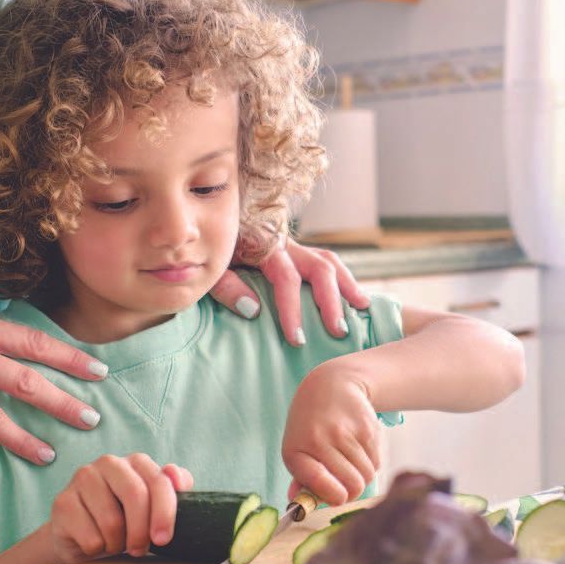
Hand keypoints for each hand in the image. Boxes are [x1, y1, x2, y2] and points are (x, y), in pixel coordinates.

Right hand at [48, 454, 193, 563]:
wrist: (84, 538)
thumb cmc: (127, 520)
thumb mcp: (155, 507)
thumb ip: (173, 489)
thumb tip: (178, 477)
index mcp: (136, 461)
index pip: (158, 482)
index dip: (165, 513)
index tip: (163, 539)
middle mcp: (109, 463)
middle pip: (135, 496)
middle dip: (141, 531)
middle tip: (140, 550)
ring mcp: (82, 478)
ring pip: (111, 521)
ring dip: (118, 543)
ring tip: (116, 543)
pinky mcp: (62, 502)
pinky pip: (90, 536)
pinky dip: (97, 549)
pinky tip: (95, 543)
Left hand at [209, 237, 370, 345]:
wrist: (202, 223)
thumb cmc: (204, 253)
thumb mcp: (208, 270)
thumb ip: (226, 287)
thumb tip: (254, 310)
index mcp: (262, 245)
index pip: (286, 279)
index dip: (293, 310)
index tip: (298, 340)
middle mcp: (283, 242)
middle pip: (319, 267)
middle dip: (331, 301)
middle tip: (338, 332)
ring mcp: (292, 245)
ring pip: (329, 260)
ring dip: (347, 285)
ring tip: (362, 308)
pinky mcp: (294, 250)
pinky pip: (325, 261)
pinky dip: (342, 278)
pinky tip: (353, 296)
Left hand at [281, 360, 380, 505]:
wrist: (332, 384)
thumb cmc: (310, 423)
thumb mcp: (297, 447)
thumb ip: (301, 479)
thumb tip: (298, 505)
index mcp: (297, 451)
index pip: (321, 487)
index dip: (333, 498)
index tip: (336, 496)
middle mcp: (320, 441)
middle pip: (353, 487)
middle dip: (352, 491)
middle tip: (346, 484)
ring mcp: (345, 433)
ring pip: (367, 476)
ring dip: (362, 476)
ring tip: (350, 462)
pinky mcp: (367, 428)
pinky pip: (376, 462)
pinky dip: (371, 463)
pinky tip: (358, 449)